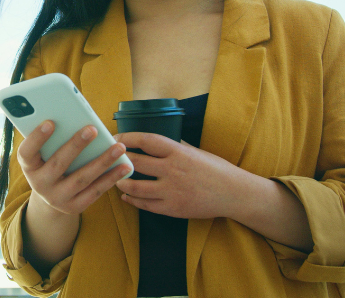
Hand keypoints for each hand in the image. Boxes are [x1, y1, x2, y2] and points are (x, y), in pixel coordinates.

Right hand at [17, 120, 131, 215]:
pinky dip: (111, 178)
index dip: (36, 138)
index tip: (50, 122)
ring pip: (82, 179)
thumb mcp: (43, 153)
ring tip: (118, 147)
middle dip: (76, 145)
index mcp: (28, 166)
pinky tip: (124, 166)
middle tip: (92, 129)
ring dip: (102, 162)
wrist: (51, 196)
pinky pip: (95, 192)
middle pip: (58, 164)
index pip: (26, 152)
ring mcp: (56, 198)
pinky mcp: (74, 207)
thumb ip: (53, 137)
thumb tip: (74, 115)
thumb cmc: (50, 162)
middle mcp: (39, 184)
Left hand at [114, 132, 245, 218]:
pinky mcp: (173, 208)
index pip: (146, 141)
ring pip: (136, 187)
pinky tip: (126, 197)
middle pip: (137, 163)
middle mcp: (173, 170)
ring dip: (122, 183)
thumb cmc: (216, 169)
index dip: (127, 137)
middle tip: (110, 158)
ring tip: (116, 180)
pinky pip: (146, 205)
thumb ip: (175, 146)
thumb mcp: (195, 151)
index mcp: (178, 152)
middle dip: (120, 160)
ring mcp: (172, 191)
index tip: (116, 136)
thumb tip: (154, 141)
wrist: (234, 194)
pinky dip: (133, 201)